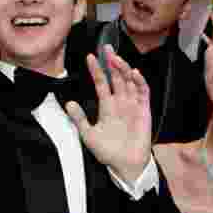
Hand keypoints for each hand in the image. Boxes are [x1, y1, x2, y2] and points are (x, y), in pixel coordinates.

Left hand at [65, 45, 150, 182]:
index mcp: (107, 106)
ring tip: (116, 59)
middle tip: (106, 47)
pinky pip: (143, 92)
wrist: (125, 165)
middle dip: (112, 62)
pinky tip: (133, 73)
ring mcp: (133, 104)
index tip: (89, 57)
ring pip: (129, 81)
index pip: (102, 83)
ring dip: (124, 69)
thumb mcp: (89, 135)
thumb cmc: (108, 152)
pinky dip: (140, 82)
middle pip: (116, 77)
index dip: (96, 70)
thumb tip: (69, 103)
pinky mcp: (144, 110)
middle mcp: (120, 102)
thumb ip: (79, 119)